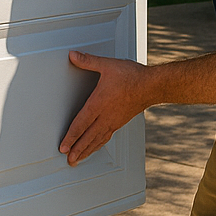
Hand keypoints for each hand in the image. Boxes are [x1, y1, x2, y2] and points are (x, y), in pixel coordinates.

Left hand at [60, 50, 150, 165]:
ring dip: (87, 151)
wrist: (151, 86)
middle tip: (69, 160)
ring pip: (97, 140)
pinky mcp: (120, 122)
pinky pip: (106, 137)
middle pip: (88, 137)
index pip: (81, 123)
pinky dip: (98, 145)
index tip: (63, 146)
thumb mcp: (107, 65)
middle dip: (77, 149)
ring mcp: (113, 121)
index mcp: (99, 103)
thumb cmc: (132, 77)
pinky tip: (95, 147)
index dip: (71, 136)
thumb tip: (73, 56)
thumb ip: (88, 61)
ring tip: (78, 159)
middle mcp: (105, 116)